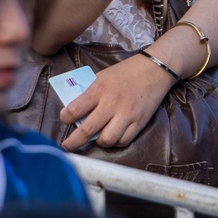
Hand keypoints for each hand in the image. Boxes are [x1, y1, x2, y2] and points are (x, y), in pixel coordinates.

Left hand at [58, 52, 175, 151]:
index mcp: (99, 89)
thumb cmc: (125, 72)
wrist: (153, 70)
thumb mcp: (103, 76)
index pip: (74, 109)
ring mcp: (126, 114)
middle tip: (66, 147)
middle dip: (73, 142)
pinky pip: (124, 141)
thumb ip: (90, 92)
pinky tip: (113, 135)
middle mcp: (111, 103)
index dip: (65, 118)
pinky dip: (116, 142)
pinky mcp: (139, 122)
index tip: (64, 120)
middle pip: (87, 130)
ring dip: (98, 143)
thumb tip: (75, 109)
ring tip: (97, 137)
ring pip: (107, 140)